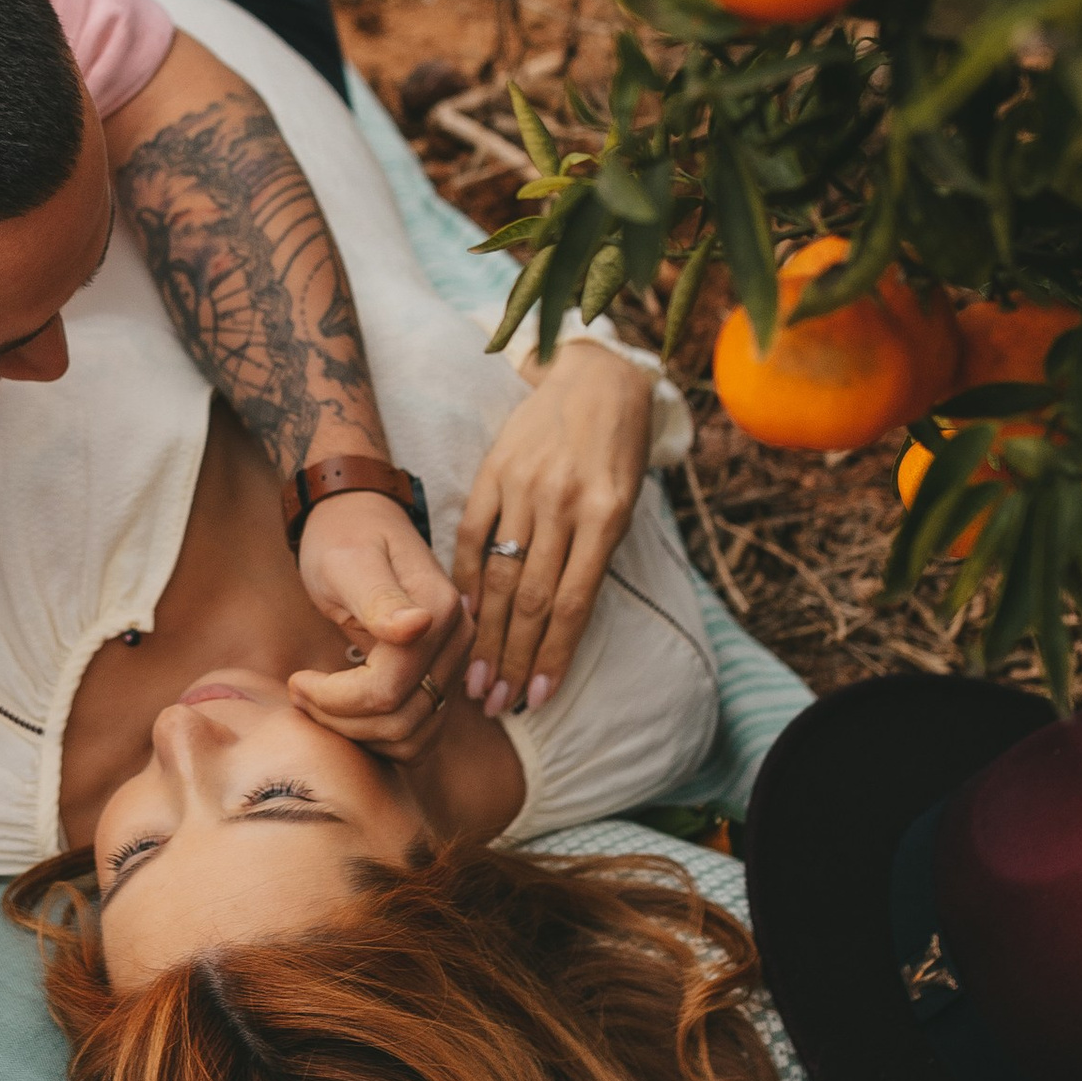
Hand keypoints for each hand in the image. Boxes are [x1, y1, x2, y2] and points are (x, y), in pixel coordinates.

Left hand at [287, 487, 468, 757]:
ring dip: (358, 734)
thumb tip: (416, 628)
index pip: (386, 690)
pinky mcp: (442, 679)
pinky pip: (418, 734)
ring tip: (318, 701)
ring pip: (412, 738)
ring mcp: (454, 663)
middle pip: (401, 721)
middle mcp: (458, 641)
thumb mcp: (348, 561)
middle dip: (340, 719)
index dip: (334, 699)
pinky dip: (378, 736)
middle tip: (299, 691)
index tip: (297, 679)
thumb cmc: (344, 537)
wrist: (360, 521)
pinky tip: (344, 710)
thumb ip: (378, 597)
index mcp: (439, 612)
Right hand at [452, 339, 653, 719]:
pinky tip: (458, 617)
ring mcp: (524, 485)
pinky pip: (472, 536)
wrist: (596, 377)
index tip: (539, 699)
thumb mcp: (623, 501)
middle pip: (530, 599)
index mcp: (607, 514)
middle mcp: (564, 502)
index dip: (554, 656)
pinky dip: (463, 580)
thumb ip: (593, 557)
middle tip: (496, 703)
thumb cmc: (618, 450)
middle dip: (513, 659)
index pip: (574, 603)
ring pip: (498, 575)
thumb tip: (561, 626)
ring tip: (474, 678)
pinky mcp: (493, 471)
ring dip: (484, 635)